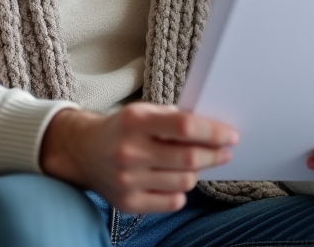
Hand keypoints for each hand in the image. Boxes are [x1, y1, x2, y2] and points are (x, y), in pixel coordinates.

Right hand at [40, 103, 236, 213]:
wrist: (82, 151)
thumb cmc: (121, 129)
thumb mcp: (143, 111)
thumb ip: (174, 118)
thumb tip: (213, 131)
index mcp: (135, 121)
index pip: (184, 127)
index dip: (213, 132)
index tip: (231, 135)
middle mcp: (129, 152)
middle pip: (189, 157)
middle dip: (215, 154)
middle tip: (225, 151)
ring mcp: (128, 180)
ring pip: (185, 182)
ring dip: (198, 172)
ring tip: (196, 164)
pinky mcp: (128, 203)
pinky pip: (172, 202)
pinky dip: (181, 191)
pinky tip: (176, 180)